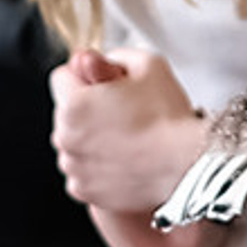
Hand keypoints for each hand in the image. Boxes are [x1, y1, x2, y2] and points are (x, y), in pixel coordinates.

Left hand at [49, 46, 206, 214]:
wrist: (186, 165)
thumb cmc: (169, 118)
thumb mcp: (149, 65)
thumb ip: (117, 55)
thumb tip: (101, 61)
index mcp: (73, 103)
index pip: (60, 77)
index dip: (84, 75)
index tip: (102, 84)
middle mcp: (65, 137)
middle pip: (65, 112)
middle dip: (86, 110)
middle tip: (121, 113)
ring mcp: (73, 167)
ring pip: (72, 143)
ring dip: (89, 139)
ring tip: (125, 139)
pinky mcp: (84, 190)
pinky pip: (81, 171)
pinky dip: (96, 167)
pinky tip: (123, 161)